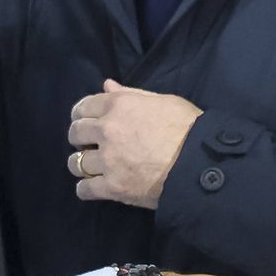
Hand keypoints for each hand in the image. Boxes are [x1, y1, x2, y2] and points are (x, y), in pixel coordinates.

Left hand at [67, 79, 201, 208]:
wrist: (200, 163)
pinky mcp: (113, 187)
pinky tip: (93, 188)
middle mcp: (107, 130)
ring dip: (81, 164)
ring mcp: (108, 160)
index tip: (86, 121)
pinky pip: (85, 189)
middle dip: (79, 137)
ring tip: (91, 167)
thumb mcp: (162, 101)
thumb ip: (131, 94)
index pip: (84, 106)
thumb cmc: (187, 126)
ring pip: (76, 162)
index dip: (82, 114)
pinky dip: (85, 189)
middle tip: (89, 144)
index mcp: (118, 105)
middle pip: (75, 133)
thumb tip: (106, 85)